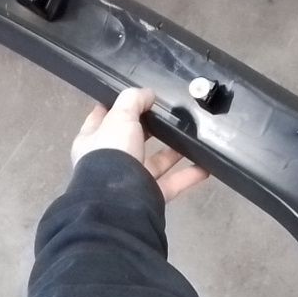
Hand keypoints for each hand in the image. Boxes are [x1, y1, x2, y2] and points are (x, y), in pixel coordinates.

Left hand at [71, 88, 209, 201]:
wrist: (117, 202)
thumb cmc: (111, 154)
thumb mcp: (120, 117)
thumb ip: (134, 100)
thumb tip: (148, 94)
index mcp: (92, 141)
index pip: (101, 118)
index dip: (116, 105)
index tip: (137, 96)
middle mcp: (108, 162)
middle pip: (132, 140)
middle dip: (150, 128)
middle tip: (169, 114)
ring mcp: (129, 181)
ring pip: (155, 162)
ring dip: (173, 151)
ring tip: (191, 136)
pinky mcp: (149, 197)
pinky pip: (172, 184)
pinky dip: (189, 175)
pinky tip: (205, 165)